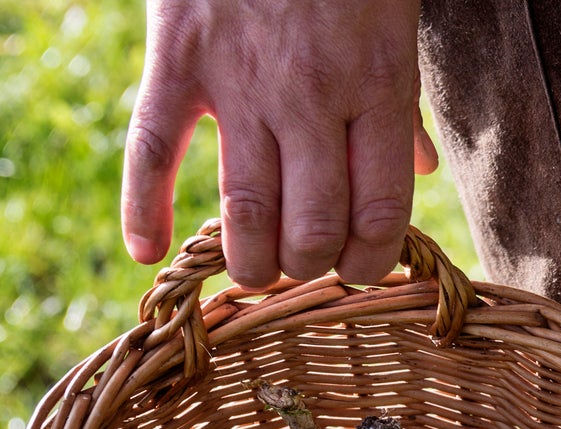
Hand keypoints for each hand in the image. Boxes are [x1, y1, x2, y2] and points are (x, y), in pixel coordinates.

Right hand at [121, 0, 438, 288]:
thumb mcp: (394, 26)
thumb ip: (399, 108)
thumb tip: (417, 173)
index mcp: (377, 87)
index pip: (380, 215)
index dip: (370, 263)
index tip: (358, 269)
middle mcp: (311, 96)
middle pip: (312, 227)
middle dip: (309, 268)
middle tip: (303, 265)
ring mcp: (240, 81)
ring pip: (244, 210)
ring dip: (251, 261)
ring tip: (254, 270)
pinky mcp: (178, 58)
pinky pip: (153, 148)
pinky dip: (143, 207)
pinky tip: (147, 251)